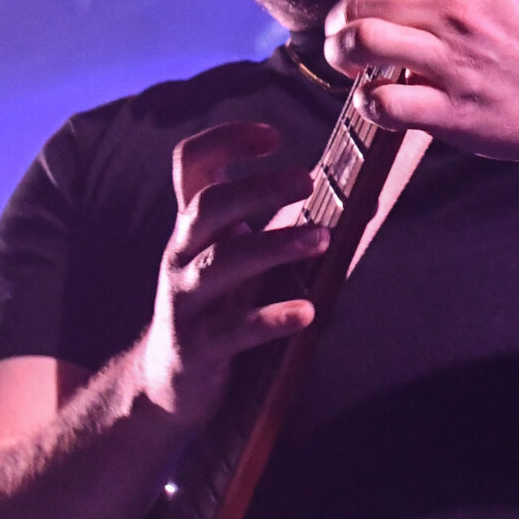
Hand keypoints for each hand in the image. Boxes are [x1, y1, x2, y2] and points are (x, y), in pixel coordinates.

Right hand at [134, 121, 327, 432]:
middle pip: (208, 206)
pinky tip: (306, 312)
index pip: (191, 164)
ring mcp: (186, 300)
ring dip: (275, 246)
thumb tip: (351, 190)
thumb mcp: (233, 254)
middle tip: (308, 181)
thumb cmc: (216, 305)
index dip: (226, 140)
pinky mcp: (198, 346)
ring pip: (223, 263)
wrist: (167, 382)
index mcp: (193, 226)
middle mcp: (183, 254)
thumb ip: (274, 221)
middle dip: (257, 188)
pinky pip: (234, 329)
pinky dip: (271, 319)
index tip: (272, 136)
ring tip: (321, 238)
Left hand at [321, 0, 518, 179]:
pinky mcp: (450, 111)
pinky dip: (368, 103)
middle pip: (362, 0)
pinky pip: (380, 102)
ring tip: (346, 61)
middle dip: (342, 19)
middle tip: (344, 34)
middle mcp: (462, 7)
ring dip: (340, 53)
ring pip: (361, 41)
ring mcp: (454, 60)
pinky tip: (378, 102)